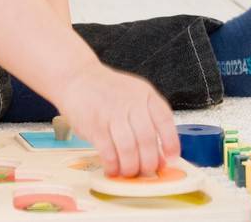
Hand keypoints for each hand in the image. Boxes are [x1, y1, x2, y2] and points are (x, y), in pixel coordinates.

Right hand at [53, 63, 179, 176]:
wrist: (78, 78)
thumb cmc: (108, 91)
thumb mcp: (135, 96)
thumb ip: (149, 122)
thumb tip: (161, 157)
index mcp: (145, 95)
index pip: (164, 120)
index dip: (171, 143)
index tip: (171, 160)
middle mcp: (131, 102)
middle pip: (147, 139)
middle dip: (149, 162)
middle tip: (146, 171)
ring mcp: (111, 113)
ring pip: (128, 149)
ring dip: (130, 167)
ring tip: (129, 172)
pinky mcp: (94, 125)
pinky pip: (108, 152)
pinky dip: (113, 165)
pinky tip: (113, 168)